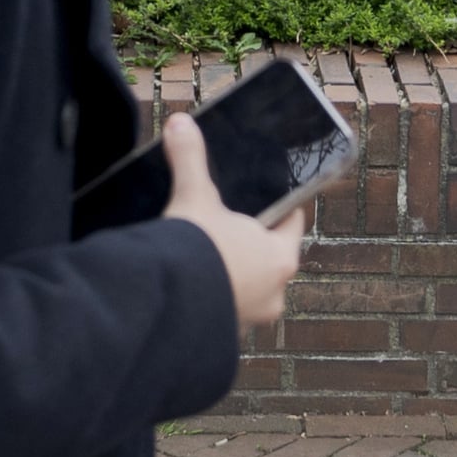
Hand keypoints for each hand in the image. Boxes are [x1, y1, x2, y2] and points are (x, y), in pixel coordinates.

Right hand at [158, 110, 304, 329]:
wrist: (164, 308)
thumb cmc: (195, 251)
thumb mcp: (193, 197)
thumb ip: (189, 159)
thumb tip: (180, 122)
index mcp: (280, 257)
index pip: (292, 223)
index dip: (282, 207)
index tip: (272, 196)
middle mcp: (275, 292)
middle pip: (269, 256)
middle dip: (250, 241)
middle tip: (228, 221)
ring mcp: (250, 318)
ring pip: (249, 285)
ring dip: (232, 272)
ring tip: (207, 251)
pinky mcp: (223, 333)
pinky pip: (225, 307)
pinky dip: (213, 295)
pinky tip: (192, 280)